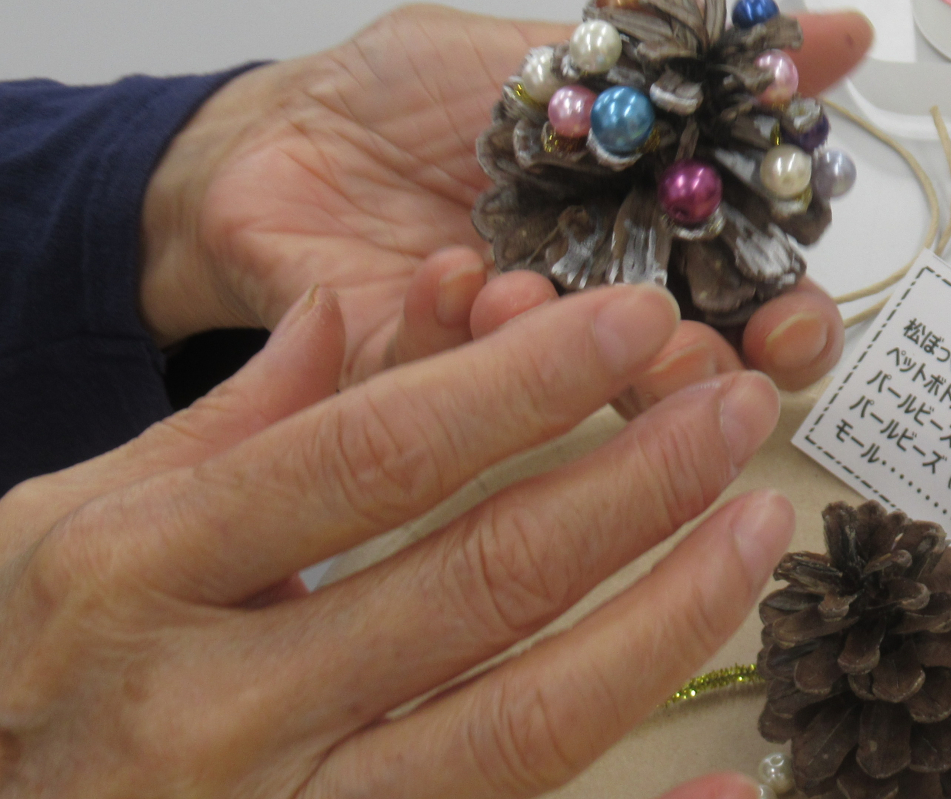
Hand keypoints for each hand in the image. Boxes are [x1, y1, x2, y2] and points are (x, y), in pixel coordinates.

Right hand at [0, 281, 792, 798]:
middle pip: (479, 579)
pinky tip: (728, 781)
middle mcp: (217, 709)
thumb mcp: (54, 534)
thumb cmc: (4, 681)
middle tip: (736, 405)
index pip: (377, 455)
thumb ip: (215, 431)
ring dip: (663, 622)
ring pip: (521, 723)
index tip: (635, 317)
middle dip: (636, 481)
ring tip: (755, 530)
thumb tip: (344, 318)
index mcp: (143, 577)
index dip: (525, 382)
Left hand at [140, 2, 872, 392]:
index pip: (754, 299)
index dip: (789, 320)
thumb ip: (696, 60)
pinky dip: (460, 328)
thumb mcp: (563, 50)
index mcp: (651, 239)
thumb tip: (844, 30)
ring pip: (585, 402)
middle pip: (695, 377)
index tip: (790, 319)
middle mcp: (598, 314)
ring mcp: (509, 363)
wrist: (265, 132)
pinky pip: (450, 381)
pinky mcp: (414, 389)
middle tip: (696, 358)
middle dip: (710, 378)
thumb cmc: (411, 93)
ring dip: (585, 361)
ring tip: (548, 297)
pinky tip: (452, 272)